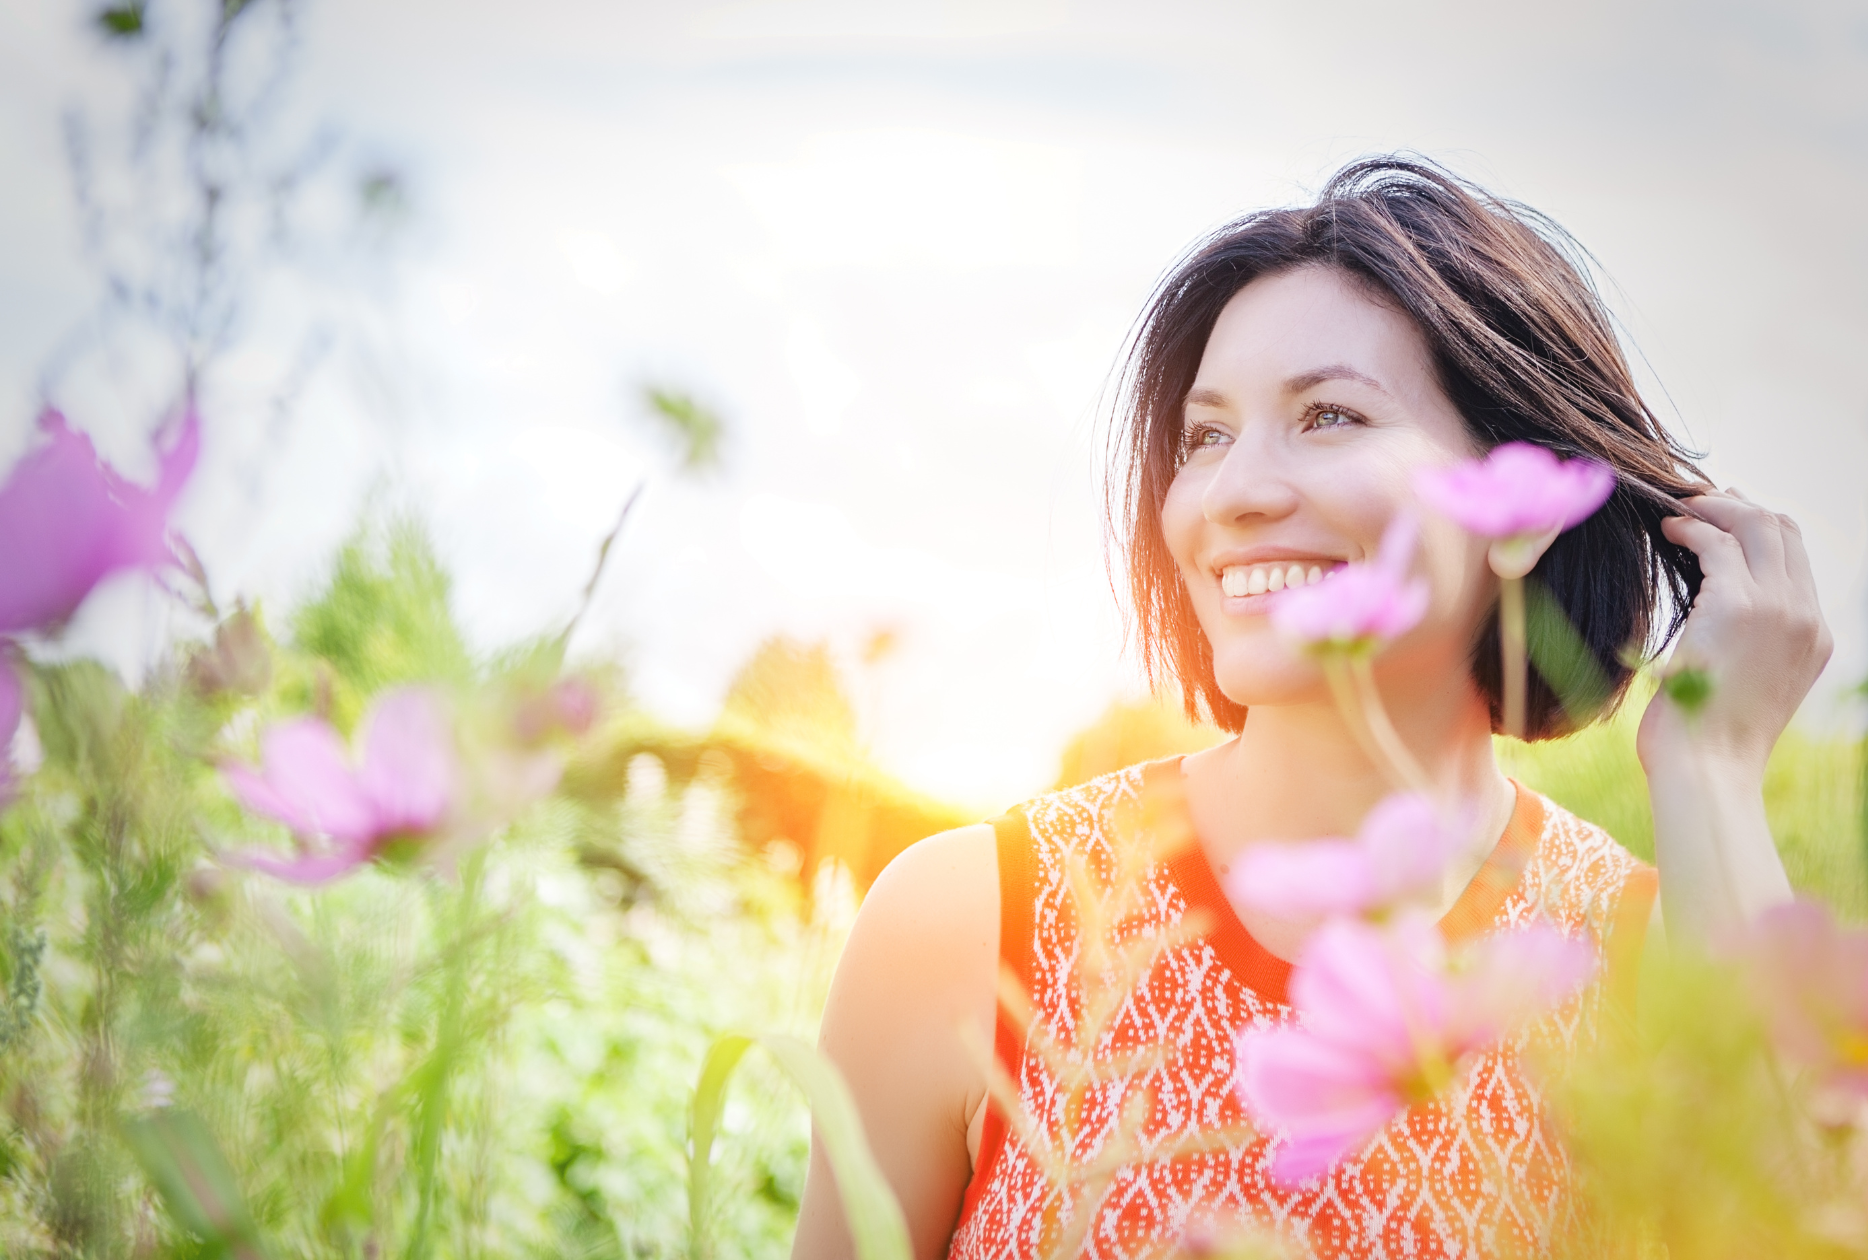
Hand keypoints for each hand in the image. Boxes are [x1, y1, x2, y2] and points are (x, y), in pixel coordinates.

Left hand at [1637, 489, 1832, 776]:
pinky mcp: (1738, 606)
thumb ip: (1748, 640)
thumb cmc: (1709, 736)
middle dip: (1740, 508)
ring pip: (1756, 526)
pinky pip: (1717, 544)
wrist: (1708, 769)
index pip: (1797, 558)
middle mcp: (1806, 617)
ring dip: (1714, 510)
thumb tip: (1714, 601)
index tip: (1723, 520)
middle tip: (1698, 503)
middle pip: (1784, 531)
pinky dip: (1691, 529)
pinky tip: (1669, 532)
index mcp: (1815, 636)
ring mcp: (1778, 609)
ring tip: (1679, 513)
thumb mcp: (1746, 682)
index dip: (1760, 529)